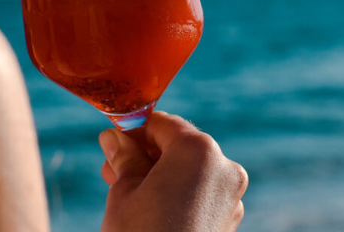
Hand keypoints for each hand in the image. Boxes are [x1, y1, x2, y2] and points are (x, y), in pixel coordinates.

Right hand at [98, 112, 247, 231]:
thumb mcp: (123, 192)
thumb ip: (124, 158)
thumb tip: (114, 138)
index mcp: (199, 151)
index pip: (163, 124)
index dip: (134, 129)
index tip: (112, 141)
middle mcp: (224, 168)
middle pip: (180, 147)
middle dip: (146, 154)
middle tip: (112, 166)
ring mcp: (231, 197)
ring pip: (191, 173)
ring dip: (160, 175)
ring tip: (124, 188)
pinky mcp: (229, 220)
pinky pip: (202, 195)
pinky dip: (178, 194)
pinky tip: (150, 207)